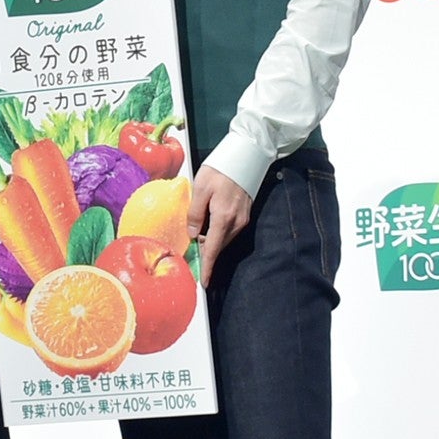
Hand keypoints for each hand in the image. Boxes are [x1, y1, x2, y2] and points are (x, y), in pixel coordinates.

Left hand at [187, 165, 251, 288]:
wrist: (247, 155)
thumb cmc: (221, 169)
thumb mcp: (200, 188)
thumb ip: (195, 213)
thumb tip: (193, 234)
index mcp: (223, 219)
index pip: (213, 249)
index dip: (208, 267)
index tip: (204, 283)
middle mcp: (236, 223)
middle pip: (218, 246)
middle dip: (206, 252)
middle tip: (192, 252)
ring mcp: (243, 219)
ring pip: (224, 238)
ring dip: (211, 241)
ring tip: (198, 236)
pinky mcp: (245, 213)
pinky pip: (229, 230)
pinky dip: (218, 233)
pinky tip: (209, 225)